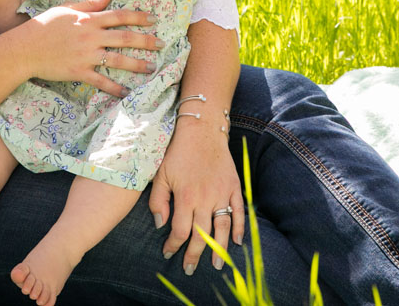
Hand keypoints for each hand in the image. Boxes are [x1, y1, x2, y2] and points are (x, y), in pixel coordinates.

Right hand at [21, 0, 163, 97]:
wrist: (24, 48)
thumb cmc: (44, 25)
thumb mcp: (67, 8)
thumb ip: (90, 4)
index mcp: (89, 20)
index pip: (119, 16)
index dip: (139, 17)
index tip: (153, 19)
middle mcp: (91, 37)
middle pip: (125, 38)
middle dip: (146, 41)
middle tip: (162, 44)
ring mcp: (86, 56)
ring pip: (118, 60)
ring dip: (137, 64)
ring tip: (151, 67)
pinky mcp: (79, 72)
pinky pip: (102, 81)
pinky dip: (115, 88)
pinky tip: (127, 92)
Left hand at [149, 123, 243, 273]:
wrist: (202, 130)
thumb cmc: (178, 152)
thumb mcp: (161, 174)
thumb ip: (158, 200)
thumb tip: (160, 224)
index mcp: (185, 197)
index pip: (180, 231)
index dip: (173, 245)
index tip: (168, 252)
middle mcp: (205, 198)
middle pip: (201, 235)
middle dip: (194, 255)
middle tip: (190, 269)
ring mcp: (222, 193)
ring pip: (222, 228)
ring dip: (219, 249)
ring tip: (217, 265)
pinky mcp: (234, 186)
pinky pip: (240, 211)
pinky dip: (240, 228)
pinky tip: (236, 242)